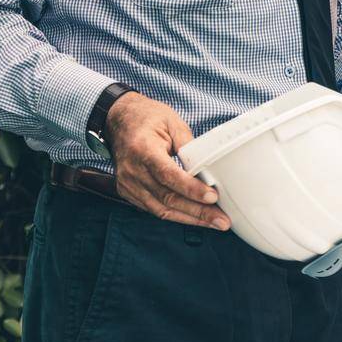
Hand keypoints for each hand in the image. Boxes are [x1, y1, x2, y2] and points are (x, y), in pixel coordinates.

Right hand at [107, 91, 228, 229]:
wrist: (119, 119)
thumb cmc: (148, 118)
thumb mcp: (172, 122)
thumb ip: (188, 145)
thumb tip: (207, 167)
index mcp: (143, 150)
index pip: (168, 175)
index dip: (190, 188)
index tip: (212, 197)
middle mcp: (132, 171)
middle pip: (167, 198)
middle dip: (198, 212)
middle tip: (223, 220)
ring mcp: (128, 184)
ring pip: (161, 209)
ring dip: (190, 218)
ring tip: (215, 222)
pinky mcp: (128, 192)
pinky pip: (154, 209)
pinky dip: (176, 215)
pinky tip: (195, 217)